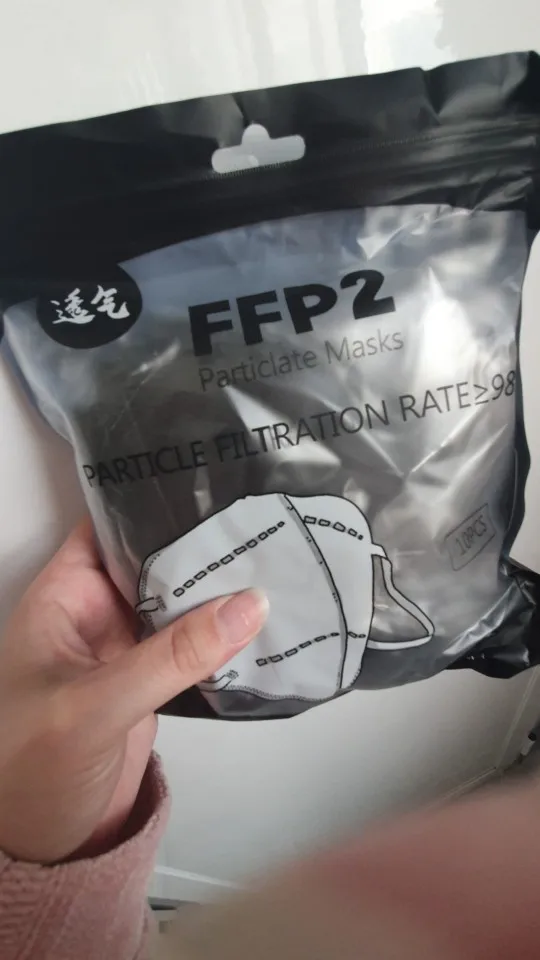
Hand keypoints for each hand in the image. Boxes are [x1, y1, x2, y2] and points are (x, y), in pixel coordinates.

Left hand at [0, 521, 266, 863]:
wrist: (37, 846)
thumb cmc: (26, 771)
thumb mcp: (95, 705)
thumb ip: (172, 656)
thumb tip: (246, 605)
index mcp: (64, 596)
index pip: (109, 528)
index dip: (152, 502)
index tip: (210, 482)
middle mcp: (95, 614)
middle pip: (154, 561)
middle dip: (201, 544)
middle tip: (262, 521)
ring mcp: (125, 649)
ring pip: (178, 602)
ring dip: (218, 591)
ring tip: (277, 561)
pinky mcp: (149, 683)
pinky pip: (192, 647)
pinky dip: (224, 637)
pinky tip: (263, 625)